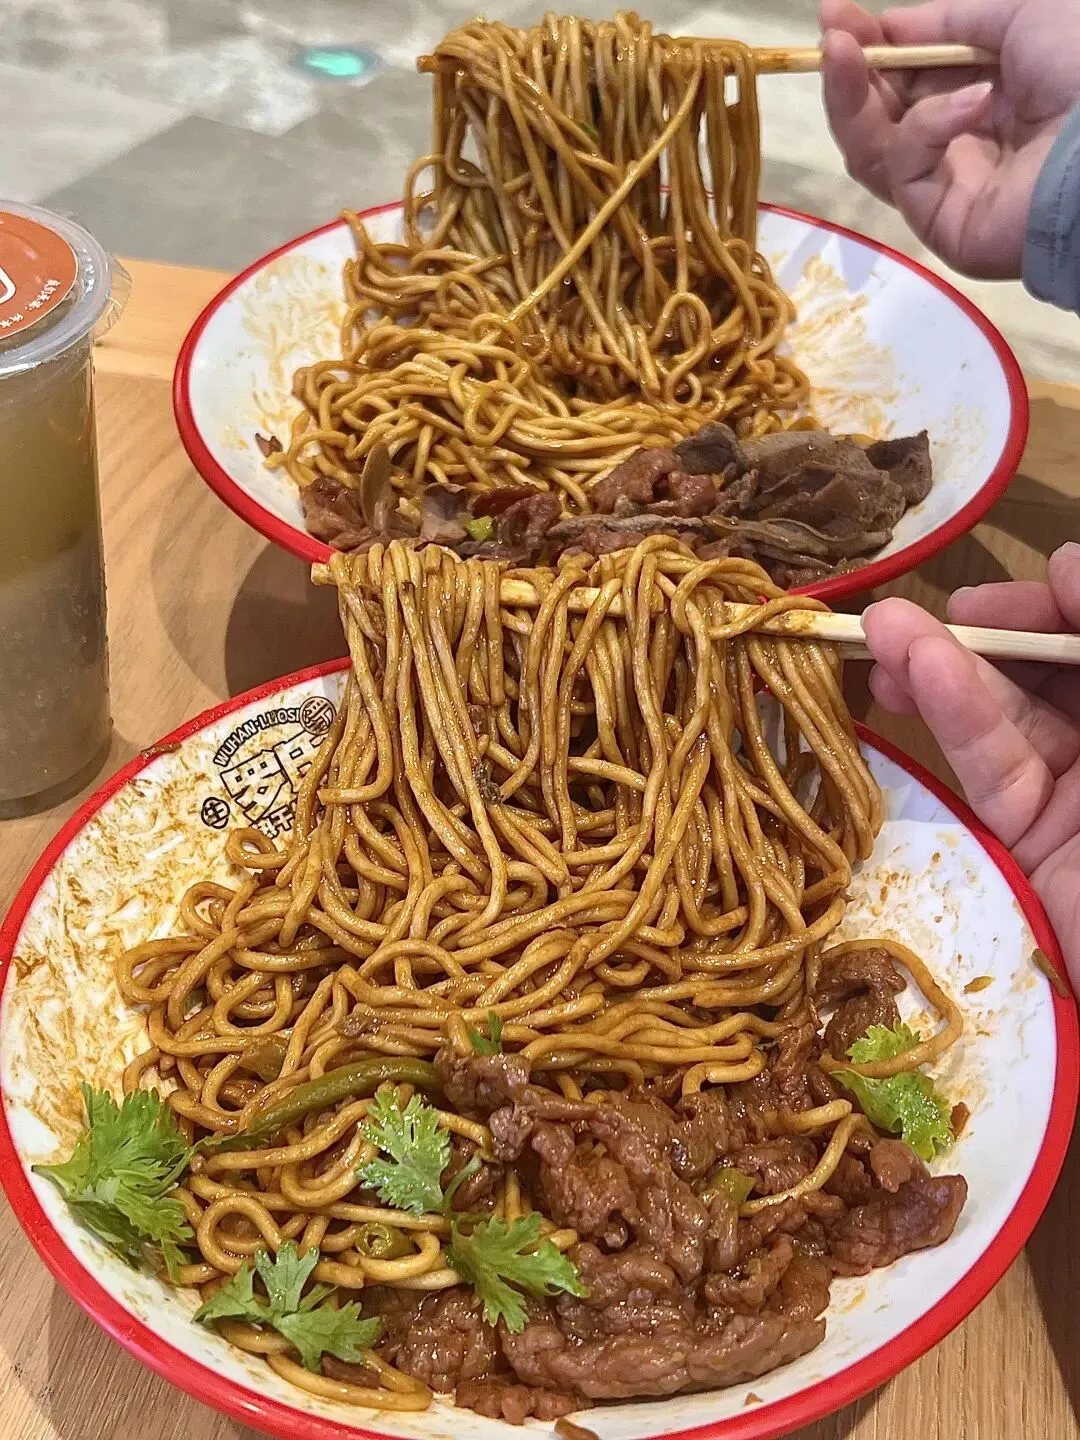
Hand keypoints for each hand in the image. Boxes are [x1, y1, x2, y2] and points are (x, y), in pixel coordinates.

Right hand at [819, 0, 1079, 278]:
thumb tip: (889, 24)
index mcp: (978, 96)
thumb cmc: (1077, 67)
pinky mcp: (937, 224)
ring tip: (845, 55)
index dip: (869, 48)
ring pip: (871, 150)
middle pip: (877, 119)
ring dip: (853, 100)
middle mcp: (957, 144)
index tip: (833, 17)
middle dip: (849, 75)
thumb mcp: (1020, 15)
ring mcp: (945, 188)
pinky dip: (927, 129)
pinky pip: (904, 171)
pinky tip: (971, 104)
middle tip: (830, 39)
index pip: (905, 79)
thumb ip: (949, 20)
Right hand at [862, 542, 1079, 988]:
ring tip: (877, 632)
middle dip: (989, 632)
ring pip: (1009, 716)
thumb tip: (1069, 562)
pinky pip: (993, 768)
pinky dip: (951, 718)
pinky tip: (910, 675)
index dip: (1065, 602)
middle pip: (1052, 670)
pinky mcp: (1031, 842)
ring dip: (943, 669)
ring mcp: (1078, 797)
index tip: (1032, 585)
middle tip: (923, 611)